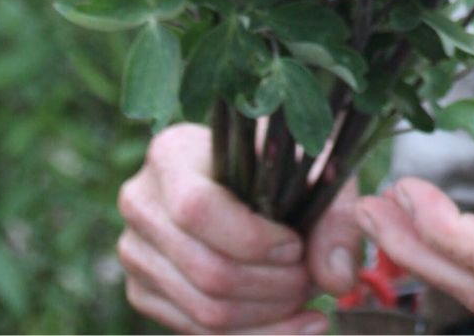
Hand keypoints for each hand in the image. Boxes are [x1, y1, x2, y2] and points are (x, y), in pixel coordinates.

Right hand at [118, 123, 361, 333]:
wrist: (242, 174)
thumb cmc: (275, 162)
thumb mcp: (310, 166)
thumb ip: (333, 216)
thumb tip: (338, 279)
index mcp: (171, 154)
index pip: (199, 210)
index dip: (253, 240)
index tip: (296, 246)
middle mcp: (141, 202)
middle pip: (208, 272)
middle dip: (274, 288)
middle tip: (312, 281)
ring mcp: (135, 252)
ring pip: (206, 313)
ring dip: (269, 317)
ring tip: (306, 300)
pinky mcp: (143, 291)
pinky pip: (198, 333)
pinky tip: (289, 322)